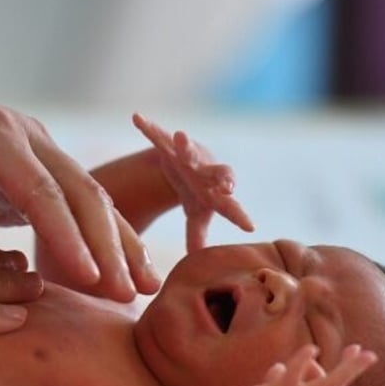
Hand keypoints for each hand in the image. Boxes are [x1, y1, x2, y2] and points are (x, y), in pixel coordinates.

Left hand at [0, 91, 149, 302]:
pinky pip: (81, 209)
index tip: (92, 278)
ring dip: (121, 243)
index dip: (69, 234)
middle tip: (128, 294)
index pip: (43, 189)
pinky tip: (125, 271)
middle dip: (108, 244)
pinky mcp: (43, 176)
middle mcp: (26, 137)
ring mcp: (40, 153)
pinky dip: (106, 239)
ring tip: (144, 288)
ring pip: (92, 198)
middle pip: (80, 192)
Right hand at [132, 113, 253, 251]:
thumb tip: (196, 267)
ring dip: (186, 145)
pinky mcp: (170, 143)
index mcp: (214, 193)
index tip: (248, 226)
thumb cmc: (195, 192)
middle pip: (218, 174)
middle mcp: (205, 172)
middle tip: (227, 184)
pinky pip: (158, 135)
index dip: (237, 215)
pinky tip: (136, 118)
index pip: (229, 207)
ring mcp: (189, 155)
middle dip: (222, 177)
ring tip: (181, 137)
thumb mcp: (196, 215)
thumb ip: (197, 238)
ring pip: (190, 151)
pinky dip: (148, 127)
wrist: (185, 163)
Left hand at [221, 345, 376, 385]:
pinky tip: (311, 349)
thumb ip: (277, 384)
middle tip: (370, 354)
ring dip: (347, 367)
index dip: (342, 376)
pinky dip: (303, 360)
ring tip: (354, 349)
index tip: (350, 360)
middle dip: (354, 370)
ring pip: (328, 383)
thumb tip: (278, 369)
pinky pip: (295, 375)